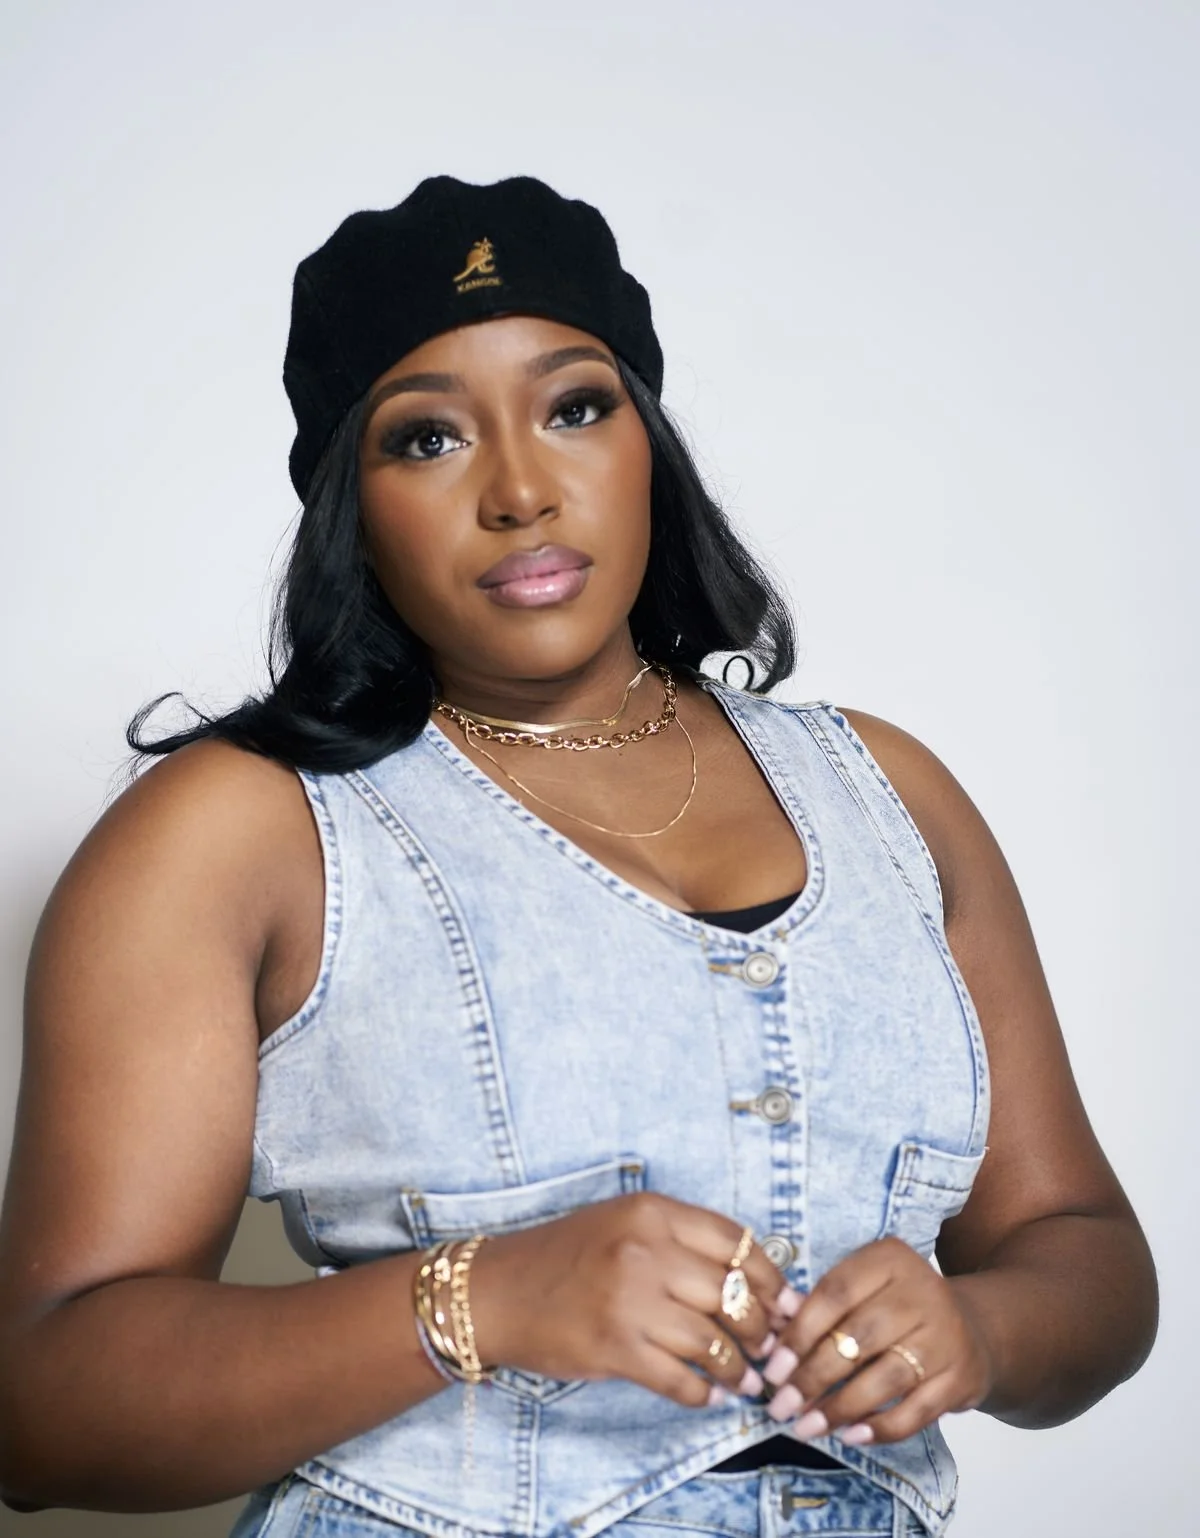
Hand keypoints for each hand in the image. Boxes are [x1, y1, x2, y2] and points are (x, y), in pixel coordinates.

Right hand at [468, 1193, 787, 1406]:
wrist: (496, 1291)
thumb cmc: (566, 1255)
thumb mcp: (624, 1222)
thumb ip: (683, 1242)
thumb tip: (754, 1280)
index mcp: (652, 1212)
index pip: (738, 1243)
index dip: (771, 1278)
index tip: (785, 1303)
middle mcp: (644, 1251)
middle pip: (733, 1295)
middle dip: (760, 1328)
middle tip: (766, 1346)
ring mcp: (629, 1301)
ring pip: (713, 1342)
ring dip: (738, 1368)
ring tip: (744, 1378)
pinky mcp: (615, 1349)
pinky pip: (681, 1379)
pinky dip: (703, 1393)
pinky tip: (709, 1394)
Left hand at [758, 1237, 995, 1445]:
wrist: (972, 1326)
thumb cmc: (897, 1306)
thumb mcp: (864, 1287)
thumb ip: (821, 1307)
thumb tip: (771, 1339)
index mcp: (890, 1259)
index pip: (836, 1293)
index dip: (799, 1333)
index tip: (772, 1369)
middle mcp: (923, 1291)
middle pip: (859, 1337)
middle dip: (813, 1376)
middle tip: (781, 1405)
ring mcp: (946, 1335)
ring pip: (886, 1377)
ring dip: (840, 1408)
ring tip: (806, 1427)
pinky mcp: (961, 1377)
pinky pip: (916, 1411)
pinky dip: (881, 1428)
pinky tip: (850, 1436)